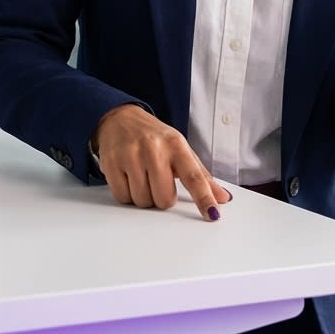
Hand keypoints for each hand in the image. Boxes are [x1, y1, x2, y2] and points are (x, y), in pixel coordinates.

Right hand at [91, 104, 231, 220]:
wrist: (119, 119)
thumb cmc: (153, 137)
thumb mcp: (180, 149)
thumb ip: (201, 175)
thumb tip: (223, 198)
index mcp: (176, 145)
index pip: (194, 177)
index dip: (204, 198)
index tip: (212, 214)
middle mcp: (154, 148)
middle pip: (164, 198)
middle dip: (162, 197)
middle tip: (158, 181)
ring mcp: (130, 155)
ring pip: (143, 201)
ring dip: (144, 196)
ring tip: (142, 176)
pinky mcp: (111, 163)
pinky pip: (123, 197)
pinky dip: (127, 194)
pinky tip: (128, 177)